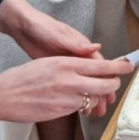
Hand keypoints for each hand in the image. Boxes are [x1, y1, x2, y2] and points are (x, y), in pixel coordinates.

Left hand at [0, 5, 121, 112]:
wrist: (23, 28)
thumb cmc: (42, 28)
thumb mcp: (59, 35)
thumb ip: (76, 44)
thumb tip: (97, 47)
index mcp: (81, 47)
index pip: (99, 64)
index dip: (108, 75)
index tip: (115, 86)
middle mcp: (77, 56)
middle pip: (94, 75)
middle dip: (102, 89)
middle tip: (107, 104)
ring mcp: (67, 64)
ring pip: (83, 82)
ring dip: (89, 95)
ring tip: (95, 111)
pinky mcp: (57, 70)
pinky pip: (71, 85)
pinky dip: (75, 95)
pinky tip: (77, 105)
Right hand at [0, 55, 133, 122]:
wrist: (3, 95)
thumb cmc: (23, 77)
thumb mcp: (50, 62)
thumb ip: (72, 64)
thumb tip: (90, 65)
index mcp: (67, 63)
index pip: (101, 65)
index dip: (119, 66)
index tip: (129, 66)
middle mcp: (69, 80)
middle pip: (105, 84)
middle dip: (113, 85)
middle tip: (114, 85)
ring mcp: (66, 98)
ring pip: (94, 98)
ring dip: (96, 98)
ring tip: (89, 95)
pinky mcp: (61, 112)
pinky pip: (80, 108)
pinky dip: (83, 106)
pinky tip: (76, 103)